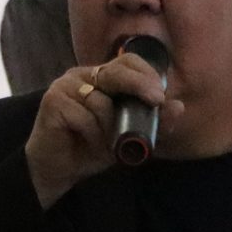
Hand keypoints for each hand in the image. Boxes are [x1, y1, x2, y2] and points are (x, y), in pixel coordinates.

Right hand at [24, 50, 179, 209]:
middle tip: (156, 100)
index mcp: (100, 77)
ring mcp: (65, 86)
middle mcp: (82, 75)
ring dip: (110, 128)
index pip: (127, 62)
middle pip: (115, 71)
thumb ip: (152, 122)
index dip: (146, 74)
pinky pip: (84, 116)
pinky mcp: (53, 101)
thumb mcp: (128, 137)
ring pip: (101, 100)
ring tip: (106, 144)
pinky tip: (90, 144)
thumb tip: (179, 107)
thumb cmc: (91, 148)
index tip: (161, 94)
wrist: (57, 170)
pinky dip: (93, 135)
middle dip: (139, 84)